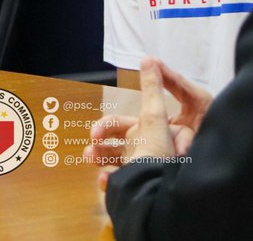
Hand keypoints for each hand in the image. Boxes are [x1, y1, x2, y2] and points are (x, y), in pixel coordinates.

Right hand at [85, 58, 210, 188]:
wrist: (164, 194)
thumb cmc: (160, 153)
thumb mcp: (155, 115)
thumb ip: (151, 87)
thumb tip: (148, 59)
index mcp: (144, 133)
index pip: (118, 125)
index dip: (105, 126)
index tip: (94, 132)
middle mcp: (140, 150)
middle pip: (111, 145)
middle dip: (98, 146)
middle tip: (88, 152)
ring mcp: (137, 169)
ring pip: (111, 164)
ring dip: (99, 162)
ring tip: (91, 167)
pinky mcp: (134, 188)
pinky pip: (117, 185)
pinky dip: (108, 183)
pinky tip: (105, 183)